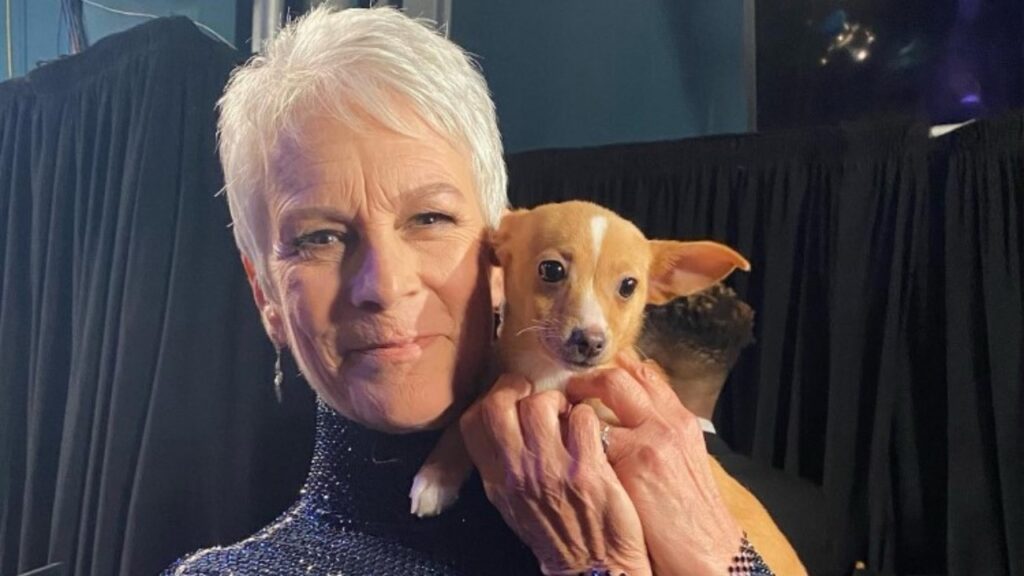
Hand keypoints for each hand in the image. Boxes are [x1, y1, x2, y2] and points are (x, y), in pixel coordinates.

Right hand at [459, 373, 651, 575]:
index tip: (511, 397)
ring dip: (558, 402)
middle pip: (498, 405)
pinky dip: (587, 417)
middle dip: (519, 389)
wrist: (592, 567)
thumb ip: (501, 463)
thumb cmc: (555, 531)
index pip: (473, 421)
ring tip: (567, 415)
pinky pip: (582, 418)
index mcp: (497, 479)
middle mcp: (518, 472)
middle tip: (537, 396)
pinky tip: (590, 432)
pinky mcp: (588, 470)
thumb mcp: (511, 502)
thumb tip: (502, 420)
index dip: (491, 397)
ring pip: (542, 405)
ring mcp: (552, 470)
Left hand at [566, 354, 744, 575]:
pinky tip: (564, 444)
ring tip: (559, 414)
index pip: (647, 376)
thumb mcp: (682, 463)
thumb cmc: (689, 515)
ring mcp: (652, 437)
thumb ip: (658, 437)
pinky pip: (594, 432)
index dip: (617, 367)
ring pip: (605, 398)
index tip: (596, 367)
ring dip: (578, 403)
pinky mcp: (636, 459)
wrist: (707, 550)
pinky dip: (577, 434)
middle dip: (589, 378)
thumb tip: (629, 421)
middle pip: (623, 377)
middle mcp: (668, 422)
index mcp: (680, 422)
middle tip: (569, 387)